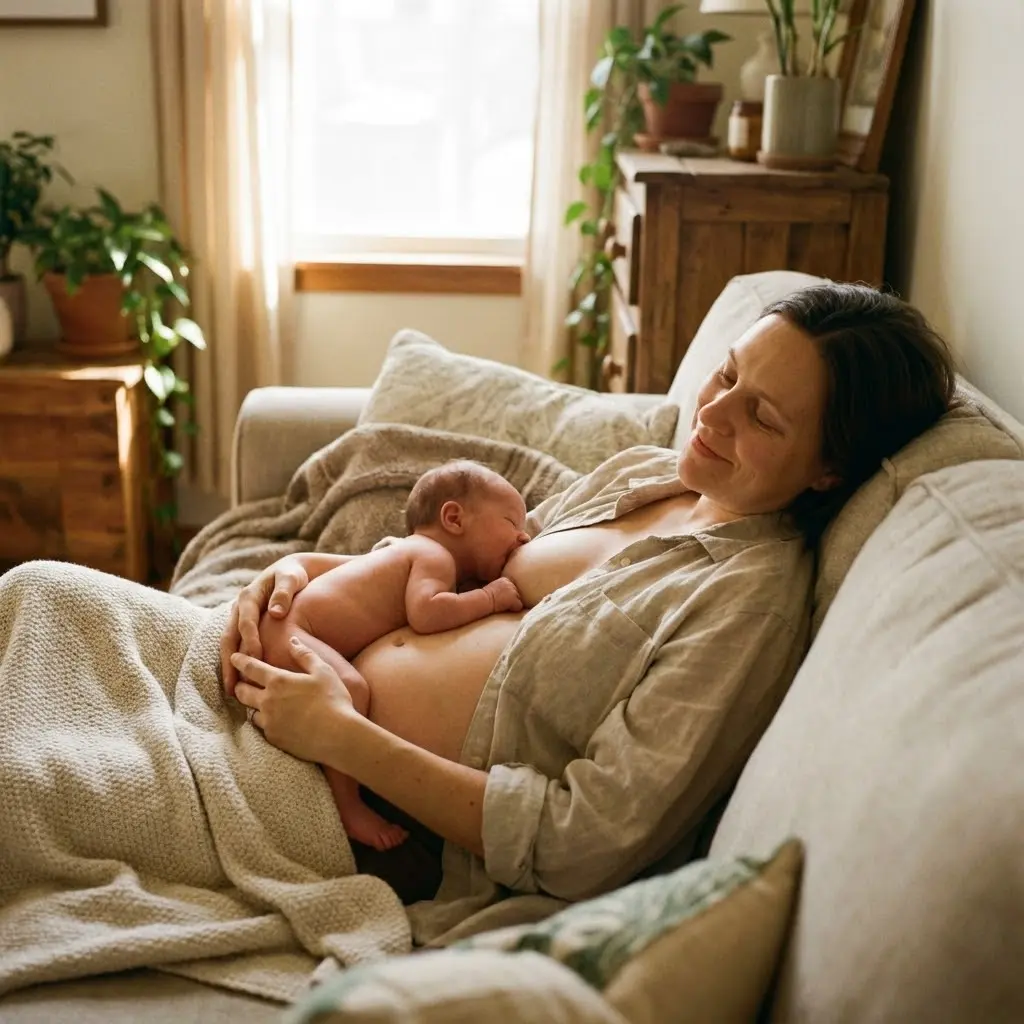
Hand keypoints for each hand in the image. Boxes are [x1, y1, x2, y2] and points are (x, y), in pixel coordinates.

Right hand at [220, 557, 310, 696]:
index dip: (251, 640)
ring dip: (228, 667)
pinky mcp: (241, 627)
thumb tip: (276, 612)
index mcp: (249, 596)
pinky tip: (239, 682)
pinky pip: (235, 647)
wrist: (290, 571)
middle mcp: (238, 608)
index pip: (246, 622)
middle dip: (230, 663)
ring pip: (228, 646)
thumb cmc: (293, 575)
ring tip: (232, 691)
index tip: (257, 659)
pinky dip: (234, 664)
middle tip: (234, 687)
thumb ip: (284, 591)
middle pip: (229, 638)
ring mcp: (237, 618)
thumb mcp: (291, 577)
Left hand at [231, 637, 357, 766]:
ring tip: (258, 704)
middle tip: (240, 683)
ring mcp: (269, 722)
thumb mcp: (323, 671)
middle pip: (242, 692)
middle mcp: (268, 701)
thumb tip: (293, 640)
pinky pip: (263, 729)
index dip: (240, 661)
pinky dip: (266, 723)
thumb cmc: (333, 699)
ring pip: (251, 712)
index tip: (234, 657)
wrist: (338, 736)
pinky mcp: (274, 739)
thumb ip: (305, 654)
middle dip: (239, 685)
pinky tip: (274, 722)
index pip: (251, 668)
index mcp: (279, 681)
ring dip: (253, 706)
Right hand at [484, 576, 522, 613]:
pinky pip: (519, 606)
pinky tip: (506, 608)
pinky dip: (514, 608)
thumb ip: (501, 588)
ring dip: (514, 603)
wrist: (484, 600)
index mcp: (505, 580)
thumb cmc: (486, 597)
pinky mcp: (514, 599)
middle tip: (503, 601)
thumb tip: (505, 594)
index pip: (513, 587)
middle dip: (513, 598)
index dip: (509, 594)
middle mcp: (511, 584)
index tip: (502, 597)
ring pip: (519, 599)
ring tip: (504, 605)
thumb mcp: (493, 587)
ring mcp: (513, 591)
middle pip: (517, 593)